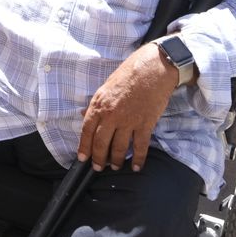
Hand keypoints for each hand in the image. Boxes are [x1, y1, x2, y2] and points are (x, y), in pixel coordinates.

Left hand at [77, 43, 178, 171]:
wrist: (153, 68)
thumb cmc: (129, 74)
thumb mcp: (106, 86)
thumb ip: (96, 103)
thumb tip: (84, 114)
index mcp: (99, 104)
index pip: (86, 131)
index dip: (84, 147)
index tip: (82, 158)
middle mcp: (111, 115)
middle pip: (101, 143)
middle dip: (98, 159)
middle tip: (98, 168)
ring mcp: (128, 120)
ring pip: (118, 148)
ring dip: (116, 160)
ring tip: (115, 167)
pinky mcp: (145, 124)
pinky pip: (140, 147)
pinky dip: (138, 159)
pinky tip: (136, 167)